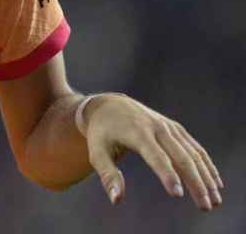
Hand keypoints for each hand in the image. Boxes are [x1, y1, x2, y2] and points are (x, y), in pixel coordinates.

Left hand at [84, 94, 223, 210]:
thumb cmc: (100, 133)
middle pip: (181, 157)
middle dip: (195, 182)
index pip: (156, 156)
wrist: (109, 105)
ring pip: (193, 153)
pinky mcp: (175, 129)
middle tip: (205, 206)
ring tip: (215, 200)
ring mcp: (168, 127)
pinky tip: (215, 183)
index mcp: (136, 132)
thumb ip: (107, 176)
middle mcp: (156, 127)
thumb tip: (117, 200)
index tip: (177, 194)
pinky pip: (195, 148)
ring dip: (206, 177)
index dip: (167, 174)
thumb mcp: (96, 152)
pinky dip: (206, 165)